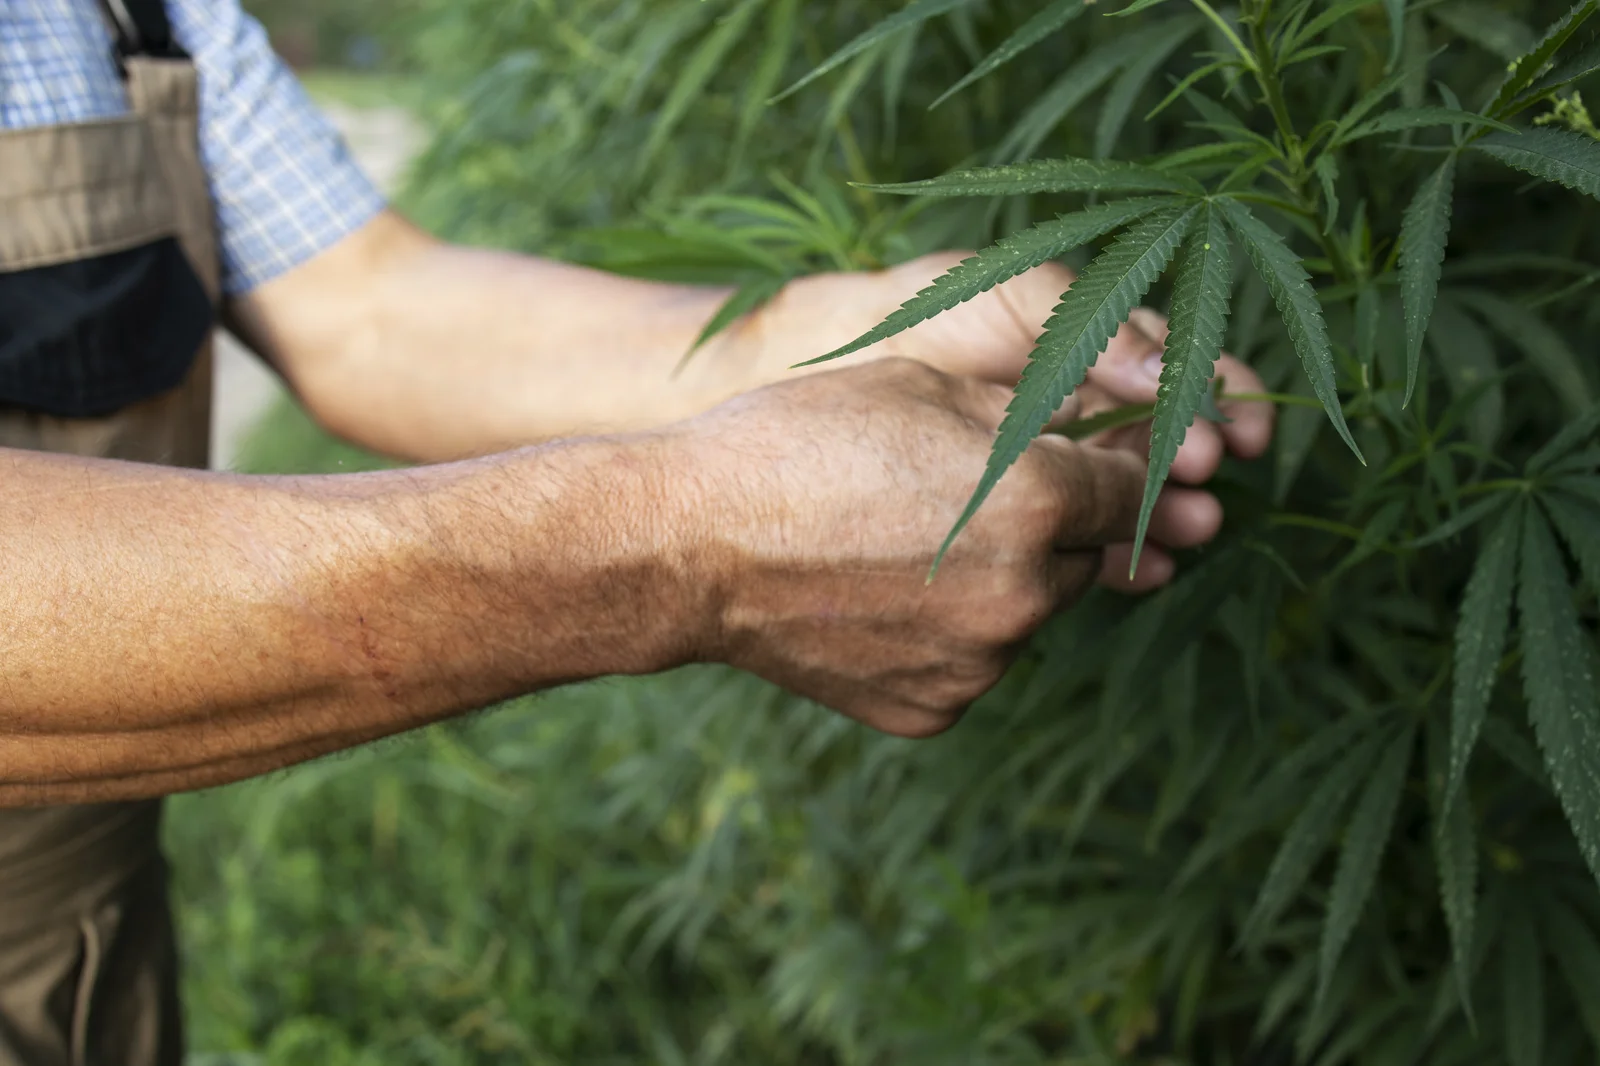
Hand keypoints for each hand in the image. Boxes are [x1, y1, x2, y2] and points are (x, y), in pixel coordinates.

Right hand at [660, 357, 1145, 736]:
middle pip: (1080, 559)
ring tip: (898, 551)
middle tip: (956, 503)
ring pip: (1022, 616)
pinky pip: (969, 665)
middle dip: (1045, 530)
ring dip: (994, 586)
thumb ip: (1030, 418)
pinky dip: (945, 637)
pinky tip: (878, 600)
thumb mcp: (923, 388)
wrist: (691, 548)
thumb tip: (1095, 438)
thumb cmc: (799, 444)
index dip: (1122, 472)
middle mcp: (1023, 595)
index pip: (1136, 492)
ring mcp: (978, 666)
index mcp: (1037, 501)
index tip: (1103, 468)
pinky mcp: (933, 711)